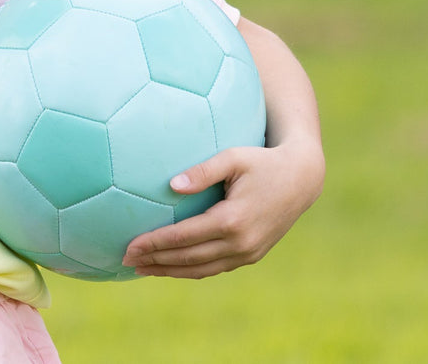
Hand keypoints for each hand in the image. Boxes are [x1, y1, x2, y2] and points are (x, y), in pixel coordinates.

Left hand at [121, 139, 323, 278]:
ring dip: (169, 271)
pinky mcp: (252, 256)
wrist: (301, 179)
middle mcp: (240, 243)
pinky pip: (214, 268)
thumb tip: (172, 184)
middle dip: (155, 261)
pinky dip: (190, 270)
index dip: (154, 244)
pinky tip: (171, 265)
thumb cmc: (262, 161)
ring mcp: (247, 253)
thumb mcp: (233, 157)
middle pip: (187, 259)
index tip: (129, 246)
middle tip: (126, 260)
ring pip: (200, 270)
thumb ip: (202, 170)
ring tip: (142, 269)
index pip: (182, 237)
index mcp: (231, 220)